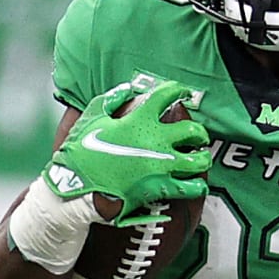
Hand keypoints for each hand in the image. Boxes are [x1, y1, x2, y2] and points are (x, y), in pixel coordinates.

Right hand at [49, 79, 211, 225]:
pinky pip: (191, 187)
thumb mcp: (91, 117)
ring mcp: (160, 165)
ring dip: (202, 158)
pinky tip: (196, 184)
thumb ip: (112, 99)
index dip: (179, 90)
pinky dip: (197, 185)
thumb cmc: (80, 153)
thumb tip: (129, 89)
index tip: (182, 92)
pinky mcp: (159, 189)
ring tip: (200, 158)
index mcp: (139, 119)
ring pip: (198, 159)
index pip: (167, 96)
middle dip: (199, 132)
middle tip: (197, 136)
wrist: (75, 189)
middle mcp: (155, 140)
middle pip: (193, 131)